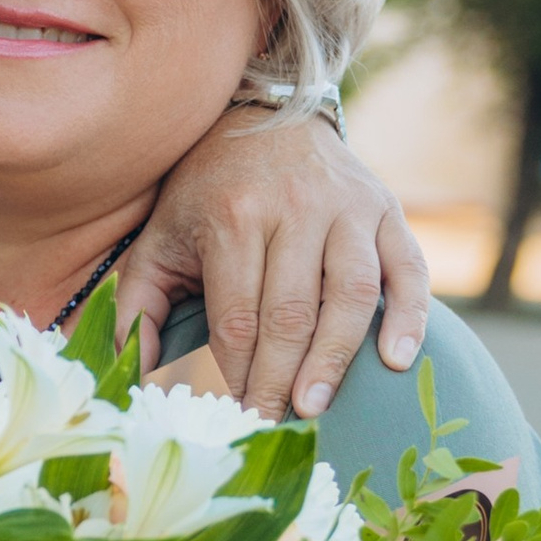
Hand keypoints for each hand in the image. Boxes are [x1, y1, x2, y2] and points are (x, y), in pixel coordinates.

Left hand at [123, 110, 428, 419]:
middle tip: (272, 425)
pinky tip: (395, 360)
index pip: (237, 317)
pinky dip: (409, 316)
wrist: (262, 115)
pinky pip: (408, 268)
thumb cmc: (205, 193)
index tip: (231, 416)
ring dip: (335, 357)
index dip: (234, 374)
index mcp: (233, 216)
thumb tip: (132, 373)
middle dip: (280, 378)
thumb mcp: (158, 239)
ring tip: (316, 406)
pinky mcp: (386, 209)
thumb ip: (136, 306)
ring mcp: (347, 207)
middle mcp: (294, 207)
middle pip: (292, 313)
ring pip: (351, 295)